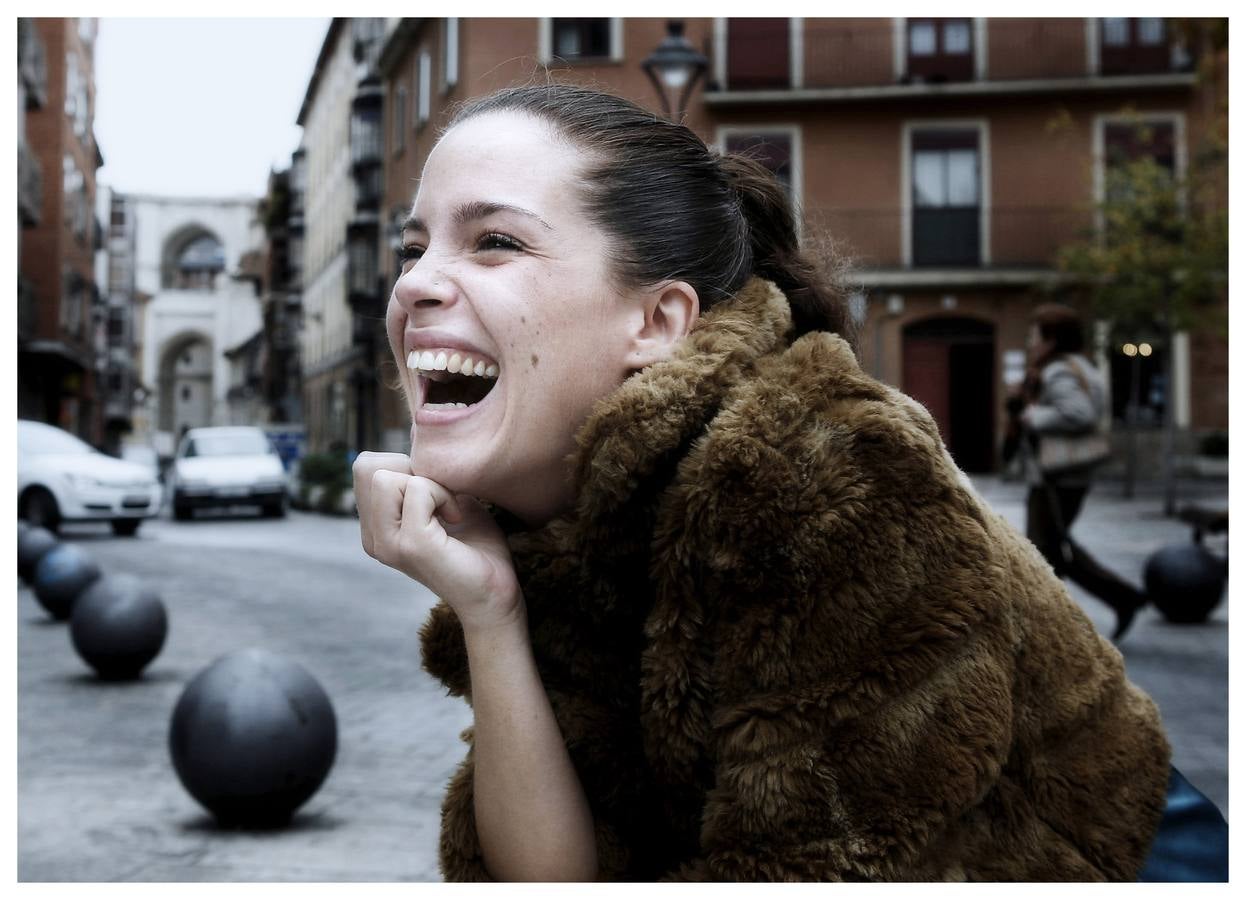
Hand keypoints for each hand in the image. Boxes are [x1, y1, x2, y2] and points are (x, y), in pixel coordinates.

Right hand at [353, 451, 522, 633]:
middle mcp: (374, 539)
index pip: (364, 468)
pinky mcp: (411, 544)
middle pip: (366, 466)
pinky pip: (419, 488)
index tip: (435, 493)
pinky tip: (457, 518)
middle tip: (442, 499)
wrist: (495, 596)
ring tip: (449, 510)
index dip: (404, 466)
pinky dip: (444, 494)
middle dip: (411, 470)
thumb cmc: (477, 549)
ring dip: (429, 483)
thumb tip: (417, 441)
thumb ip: (423, 477)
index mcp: (376, 529)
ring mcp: (388, 543)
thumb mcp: (444, 502)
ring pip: (386, 476)